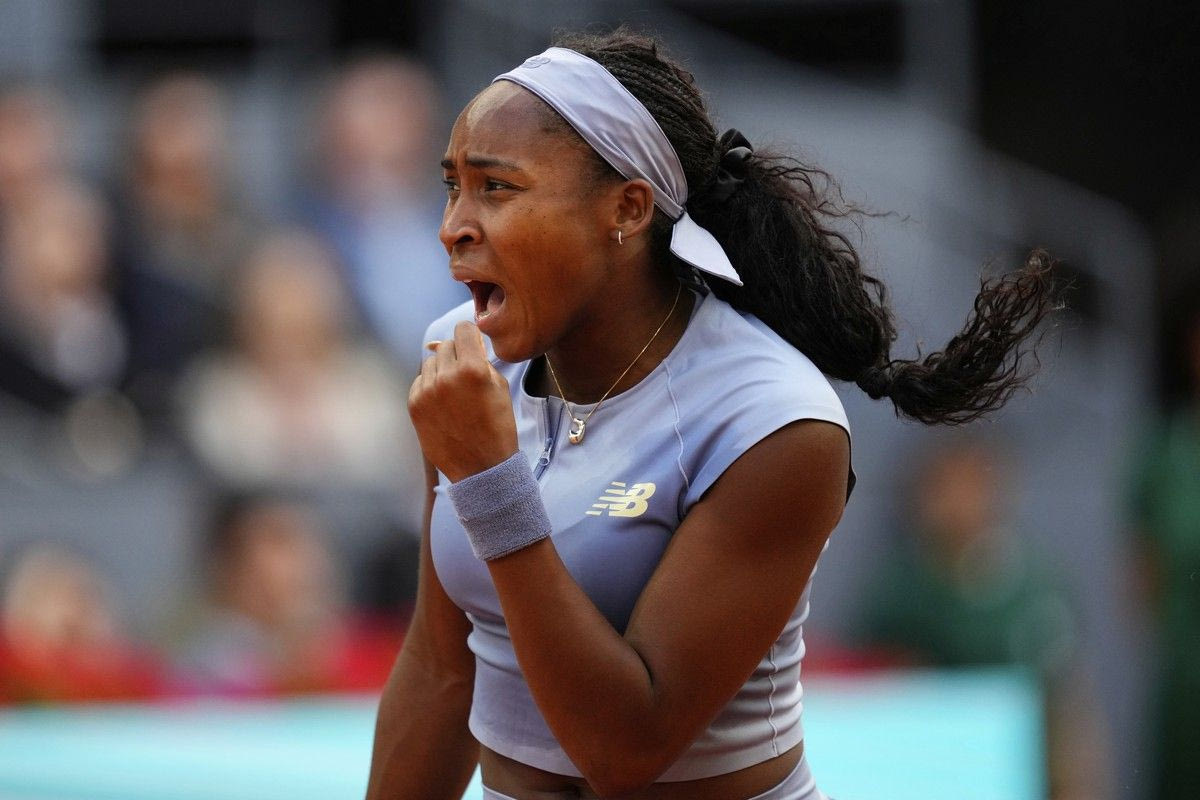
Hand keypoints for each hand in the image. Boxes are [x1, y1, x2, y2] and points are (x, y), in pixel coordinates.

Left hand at [409, 320, 518, 482]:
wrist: (481, 468)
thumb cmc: (497, 426)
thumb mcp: (499, 387)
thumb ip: (480, 359)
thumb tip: (460, 342)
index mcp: (473, 369)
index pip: (463, 329)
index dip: (471, 335)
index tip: (473, 346)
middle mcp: (446, 376)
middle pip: (446, 345)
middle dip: (458, 355)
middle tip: (467, 376)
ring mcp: (427, 391)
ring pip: (431, 362)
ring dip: (442, 370)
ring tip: (455, 393)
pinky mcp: (414, 405)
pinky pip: (420, 381)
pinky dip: (430, 387)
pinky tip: (444, 404)